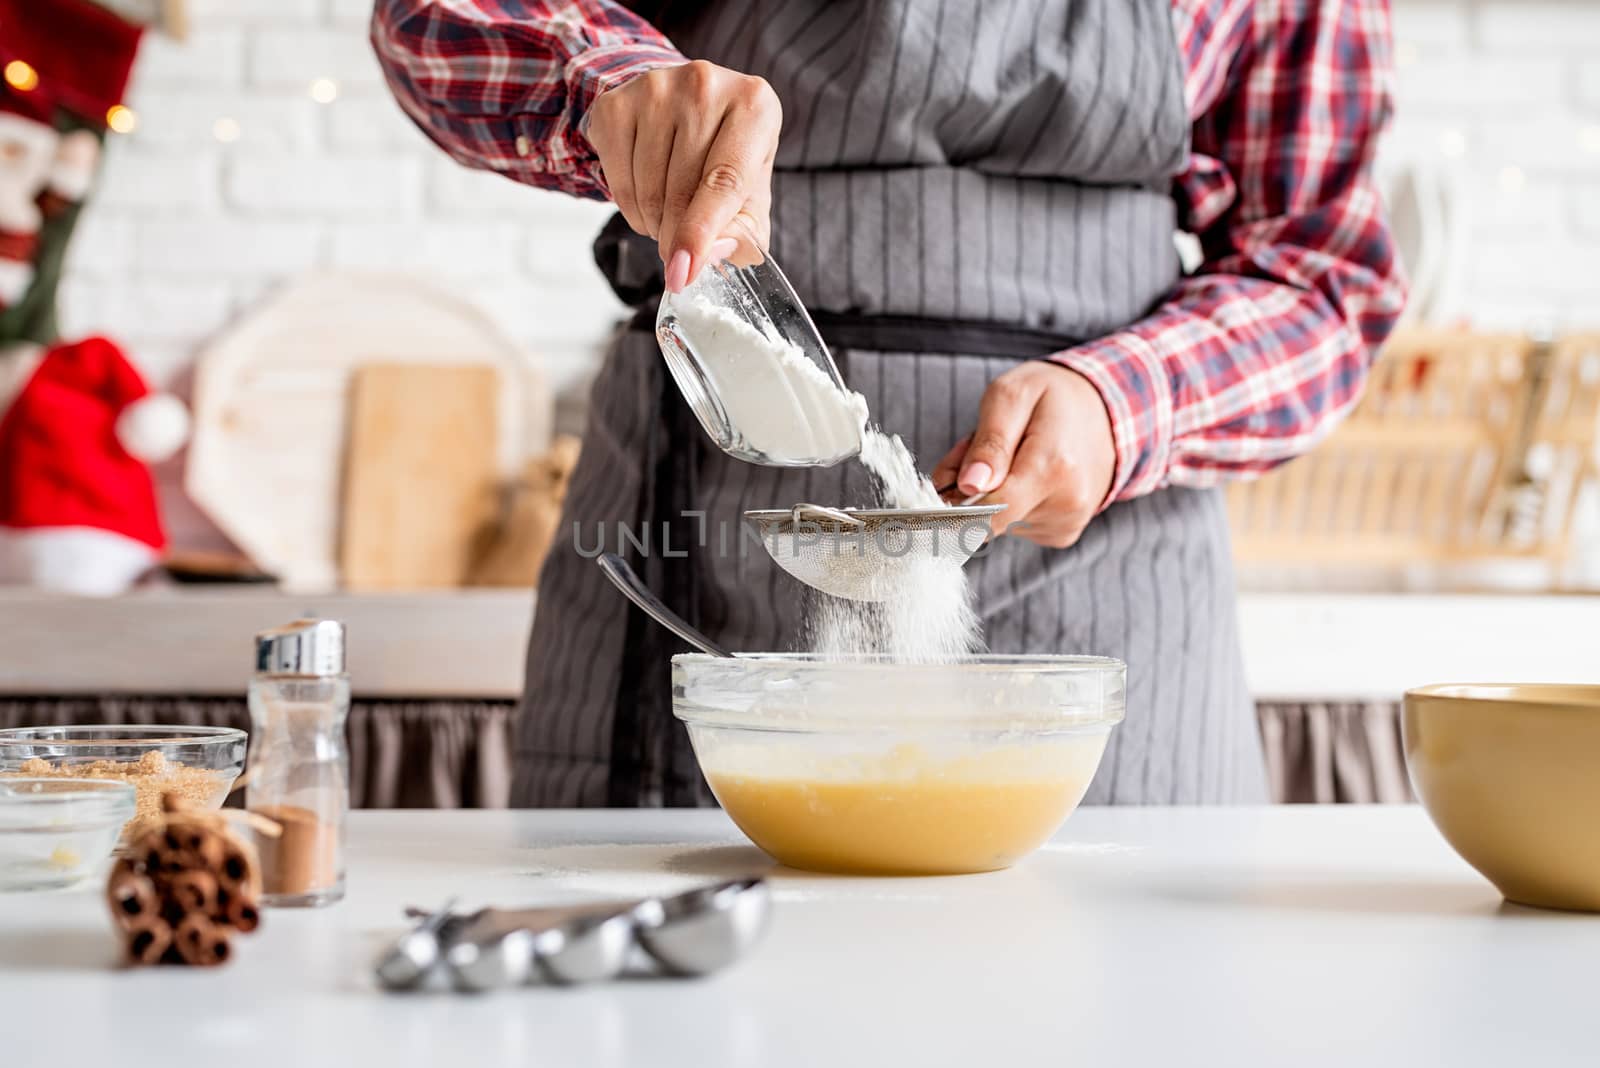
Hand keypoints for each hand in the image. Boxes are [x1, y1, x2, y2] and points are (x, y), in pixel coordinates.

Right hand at [587, 60, 780, 291]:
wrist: (684, 109)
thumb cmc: (728, 157)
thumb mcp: (751, 195)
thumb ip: (742, 233)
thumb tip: (706, 257)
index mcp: (755, 105)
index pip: (724, 182)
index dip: (700, 234)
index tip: (682, 273)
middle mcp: (706, 85)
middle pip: (682, 190)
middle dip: (677, 238)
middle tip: (682, 251)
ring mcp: (657, 87)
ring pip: (647, 189)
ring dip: (654, 224)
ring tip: (669, 215)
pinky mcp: (616, 101)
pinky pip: (617, 180)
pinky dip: (630, 208)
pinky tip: (646, 198)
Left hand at [931, 363, 1116, 548]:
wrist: (1106, 410)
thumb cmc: (1053, 396)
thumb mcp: (1012, 395)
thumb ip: (989, 442)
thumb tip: (970, 485)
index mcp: (1054, 467)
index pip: (988, 511)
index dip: (955, 500)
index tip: (949, 476)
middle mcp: (1067, 503)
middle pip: (987, 516)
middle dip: (971, 488)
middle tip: (978, 449)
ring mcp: (1067, 523)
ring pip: (999, 522)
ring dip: (991, 493)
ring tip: (1012, 457)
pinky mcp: (1062, 533)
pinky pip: (1016, 526)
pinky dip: (1009, 503)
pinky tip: (1026, 475)